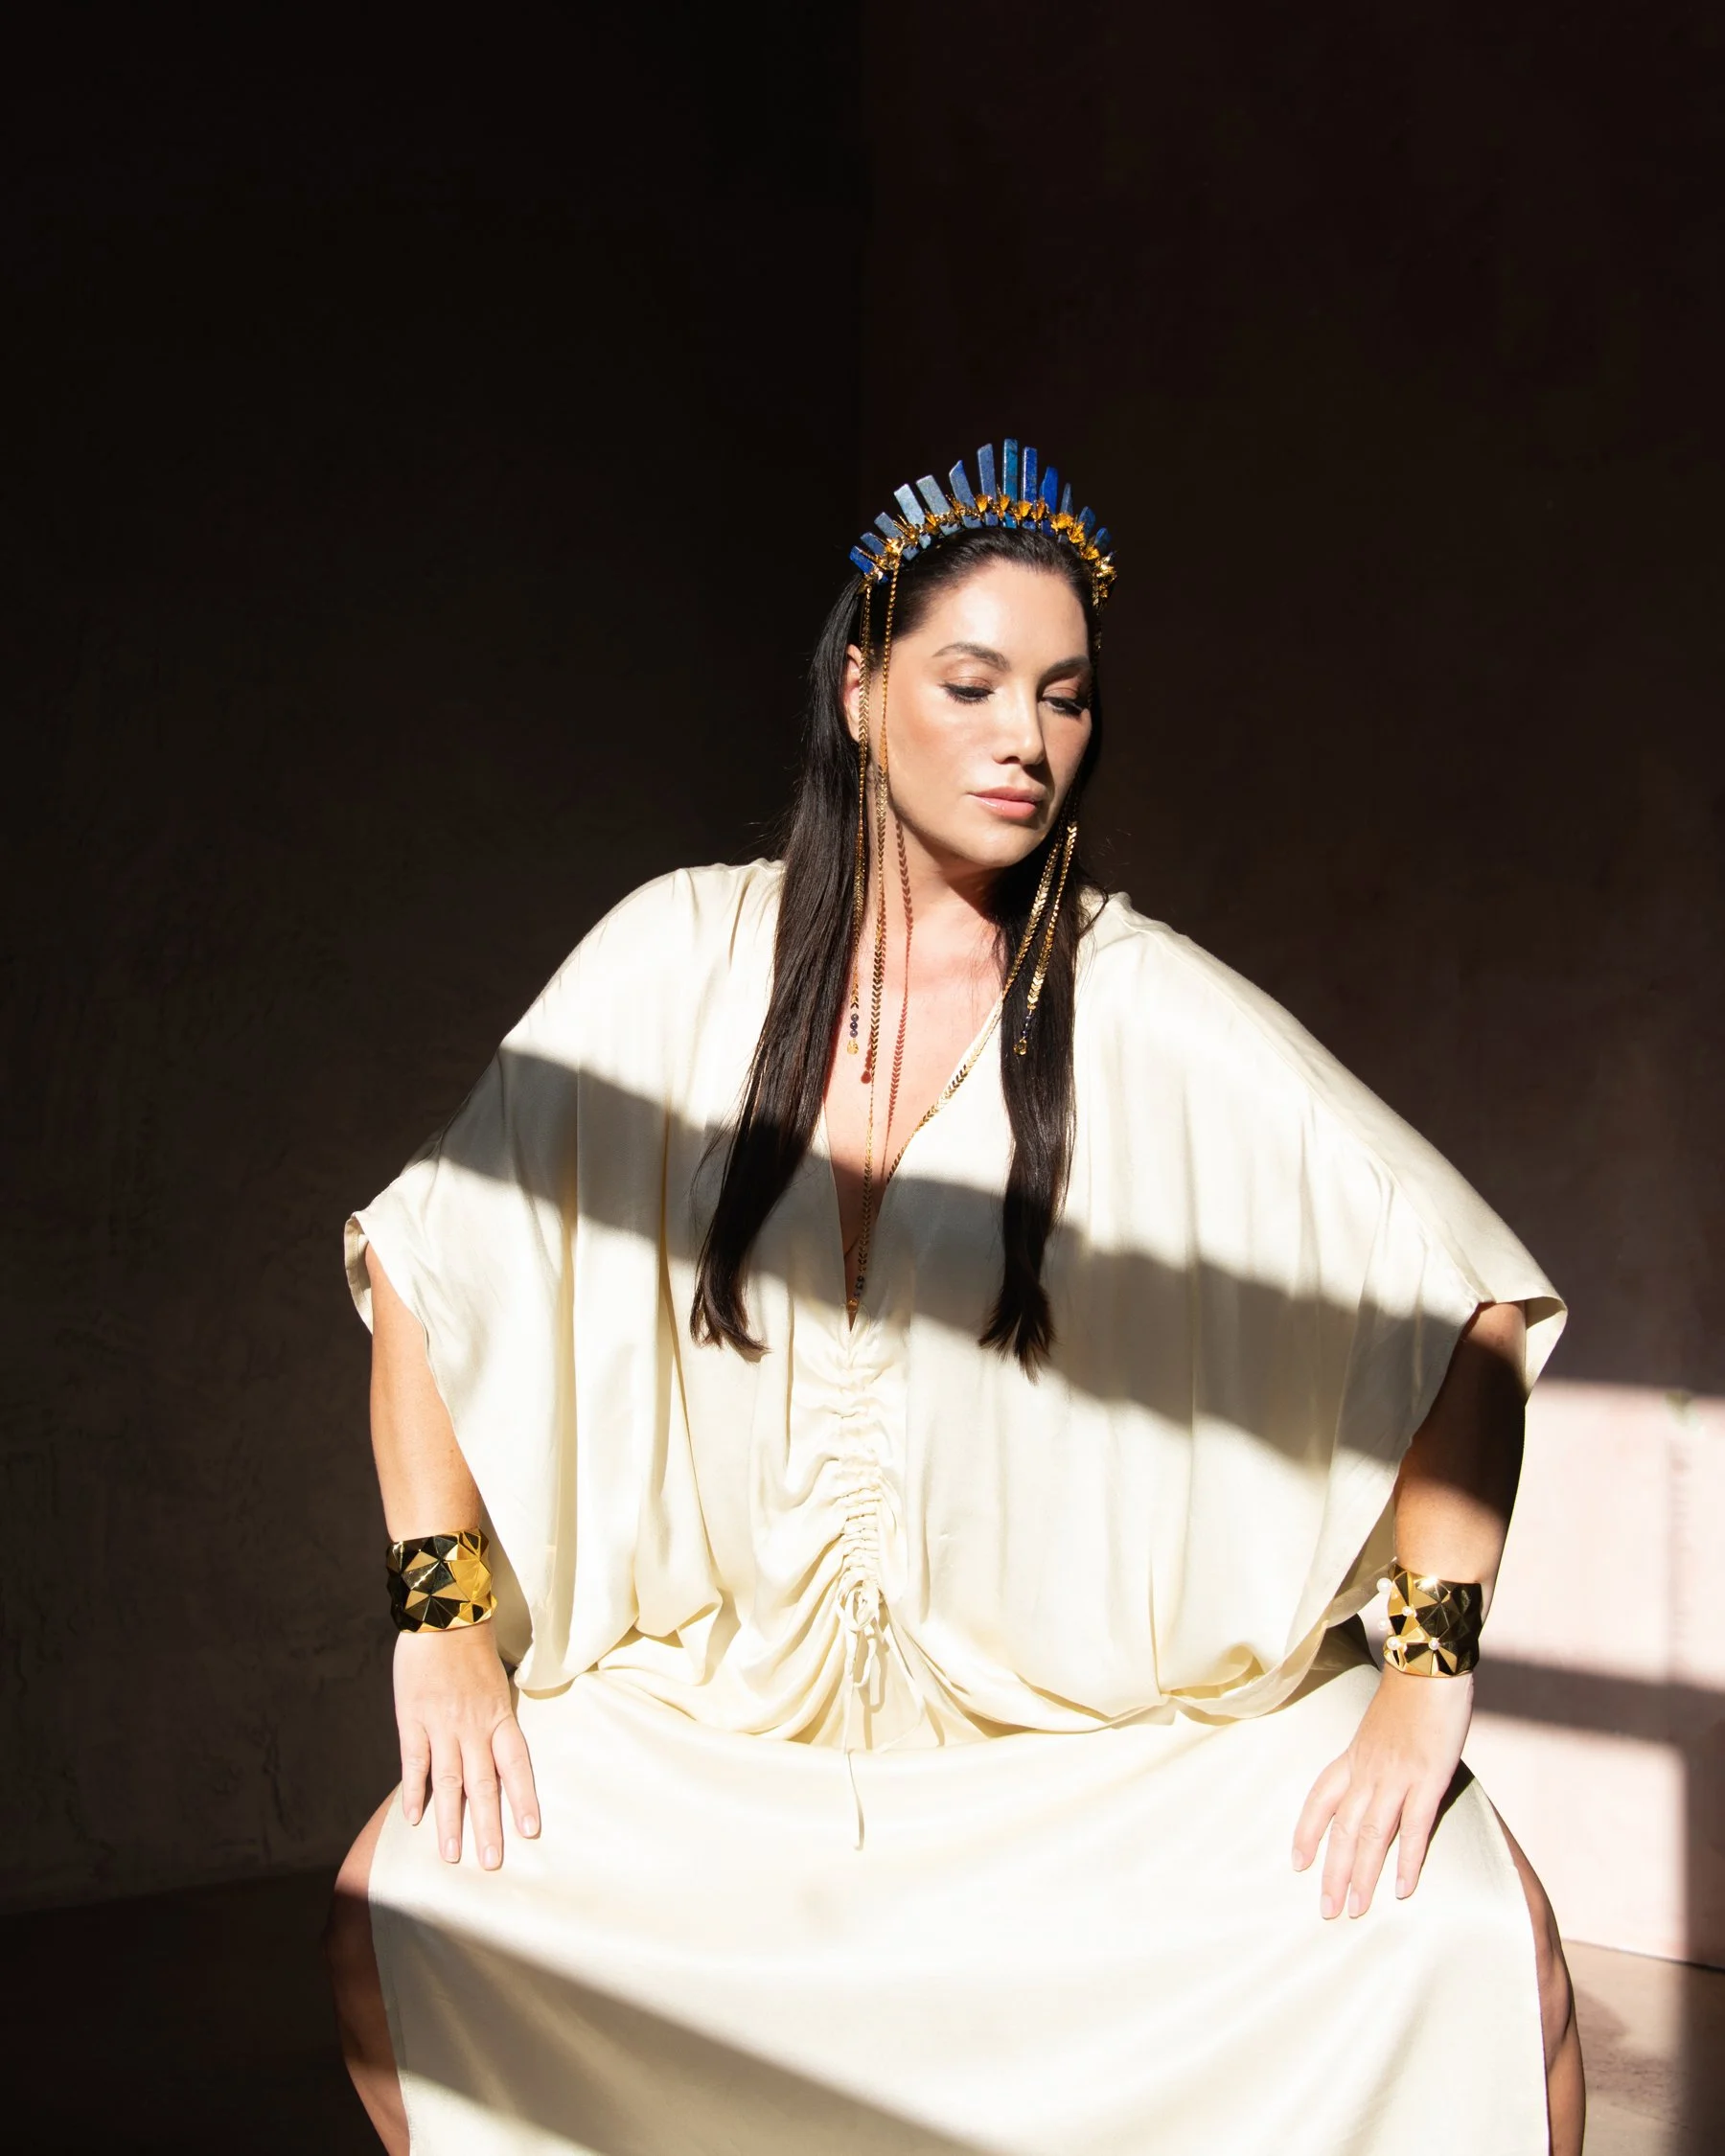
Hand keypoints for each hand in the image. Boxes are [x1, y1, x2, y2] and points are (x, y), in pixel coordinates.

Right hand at [394, 1622, 539, 1868]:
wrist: (444, 1616)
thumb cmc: (473, 1648)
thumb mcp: (497, 1683)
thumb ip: (496, 1720)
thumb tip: (500, 1754)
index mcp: (499, 1716)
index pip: (517, 1765)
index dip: (524, 1799)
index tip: (531, 1831)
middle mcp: (474, 1726)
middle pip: (484, 1785)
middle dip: (488, 1827)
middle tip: (491, 1863)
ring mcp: (442, 1725)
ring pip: (449, 1782)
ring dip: (451, 1822)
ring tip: (453, 1856)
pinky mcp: (412, 1720)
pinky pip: (413, 1763)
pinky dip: (414, 1792)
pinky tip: (413, 1819)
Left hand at [1291, 1665, 1472, 1917]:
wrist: (1430, 1664)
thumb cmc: (1411, 1694)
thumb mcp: (1381, 1726)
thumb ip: (1377, 1755)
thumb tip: (1380, 1777)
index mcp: (1354, 1755)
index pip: (1319, 1799)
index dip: (1306, 1833)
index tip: (1296, 1863)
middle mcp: (1367, 1769)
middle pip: (1342, 1828)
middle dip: (1333, 1872)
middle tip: (1326, 1910)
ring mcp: (1396, 1774)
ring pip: (1371, 1834)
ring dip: (1363, 1875)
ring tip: (1355, 1909)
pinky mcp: (1428, 1776)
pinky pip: (1414, 1826)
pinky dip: (1407, 1859)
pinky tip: (1402, 1888)